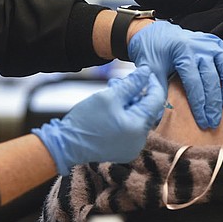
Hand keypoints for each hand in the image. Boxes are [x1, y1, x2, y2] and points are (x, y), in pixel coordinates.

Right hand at [32, 66, 165, 174]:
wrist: (66, 145)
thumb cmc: (86, 120)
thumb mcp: (109, 96)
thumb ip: (131, 83)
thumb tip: (147, 72)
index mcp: (138, 128)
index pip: (155, 100)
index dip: (152, 83)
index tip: (146, 72)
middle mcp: (139, 140)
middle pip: (147, 109)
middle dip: (137, 92)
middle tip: (121, 81)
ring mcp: (132, 147)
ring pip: (138, 118)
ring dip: (129, 102)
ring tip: (113, 91)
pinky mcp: (124, 150)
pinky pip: (131, 128)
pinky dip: (125, 115)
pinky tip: (112, 106)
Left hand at [128, 20, 222, 129]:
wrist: (154, 32)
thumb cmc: (151, 50)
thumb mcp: (150, 70)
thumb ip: (158, 90)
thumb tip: (163, 115)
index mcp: (182, 51)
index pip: (194, 82)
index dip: (200, 104)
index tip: (204, 121)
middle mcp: (199, 45)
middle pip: (212, 77)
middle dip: (214, 102)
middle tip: (214, 121)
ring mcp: (209, 41)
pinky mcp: (215, 41)